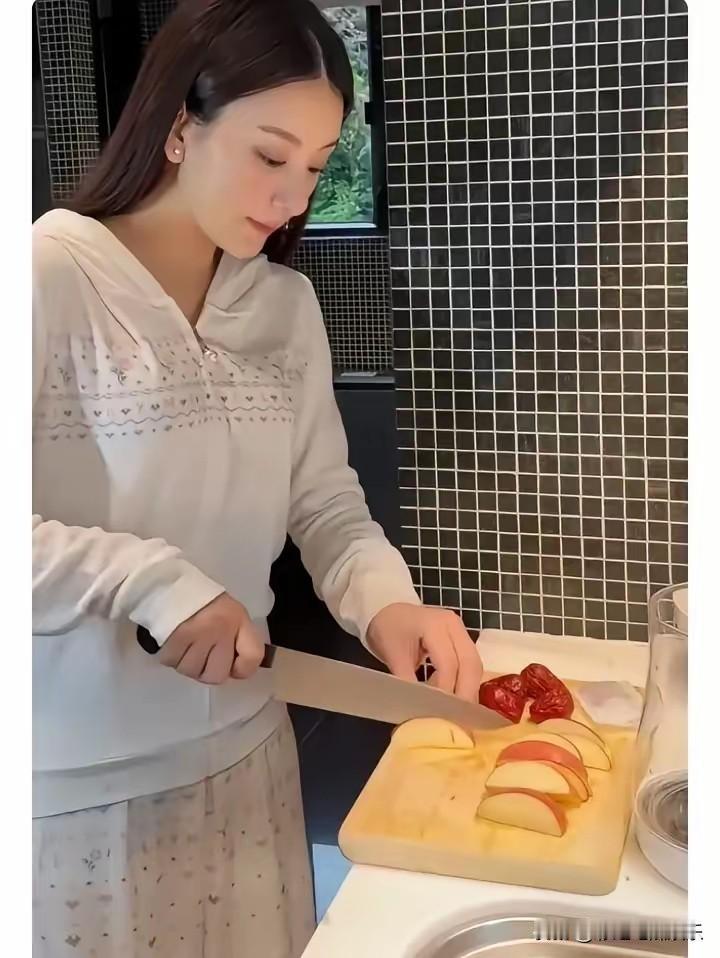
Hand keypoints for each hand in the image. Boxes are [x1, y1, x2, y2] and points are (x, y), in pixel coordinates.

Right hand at [157, 593, 264, 684]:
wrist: (171, 583)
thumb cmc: (205, 601)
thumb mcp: (232, 614)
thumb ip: (240, 640)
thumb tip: (236, 671)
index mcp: (238, 619)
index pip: (253, 657)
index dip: (243, 669)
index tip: (233, 665)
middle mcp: (220, 628)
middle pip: (217, 675)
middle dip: (209, 670)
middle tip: (203, 655)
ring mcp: (196, 635)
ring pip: (193, 672)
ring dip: (188, 664)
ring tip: (186, 646)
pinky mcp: (172, 639)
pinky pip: (173, 664)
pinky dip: (172, 658)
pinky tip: (174, 643)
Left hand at [366, 603, 483, 702]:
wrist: (386, 610)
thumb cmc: (387, 629)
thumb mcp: (392, 655)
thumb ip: (406, 681)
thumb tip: (419, 710)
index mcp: (435, 624)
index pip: (448, 662)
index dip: (446, 689)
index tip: (439, 713)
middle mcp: (454, 626)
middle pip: (470, 664)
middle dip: (466, 693)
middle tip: (459, 720)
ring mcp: (461, 631)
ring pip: (475, 665)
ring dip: (468, 690)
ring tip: (456, 713)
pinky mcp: (461, 640)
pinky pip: (470, 664)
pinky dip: (464, 682)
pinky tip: (453, 698)